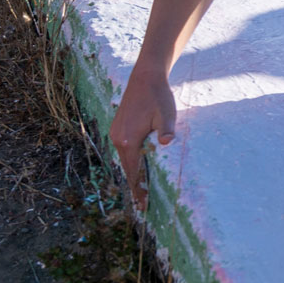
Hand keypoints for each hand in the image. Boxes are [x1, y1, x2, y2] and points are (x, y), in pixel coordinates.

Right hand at [109, 70, 177, 207]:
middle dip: (135, 186)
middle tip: (144, 204)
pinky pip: (124, 150)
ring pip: (124, 159)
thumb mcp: (167, 114)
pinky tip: (139, 167)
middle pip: (126, 168)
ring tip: (142, 189)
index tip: (143, 205)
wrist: (145, 77)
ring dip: (133, 173)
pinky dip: (131, 162)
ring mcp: (116, 132)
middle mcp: (118, 138)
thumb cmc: (158, 96)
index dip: (138, 189)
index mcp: (128, 139)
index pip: (133, 171)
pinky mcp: (119, 127)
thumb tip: (166, 142)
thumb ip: (167, 130)